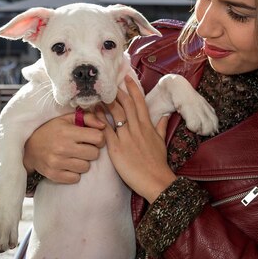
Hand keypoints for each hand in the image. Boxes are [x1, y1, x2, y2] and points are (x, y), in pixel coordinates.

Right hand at [23, 111, 105, 183]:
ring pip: (86, 167)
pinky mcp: (54, 174)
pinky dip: (74, 173)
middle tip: (83, 148)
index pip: (98, 137)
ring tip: (75, 156)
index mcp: (67, 132)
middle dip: (92, 151)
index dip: (99, 138)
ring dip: (83, 162)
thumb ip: (88, 118)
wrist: (29, 147)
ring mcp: (57, 163)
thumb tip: (104, 126)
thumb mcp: (67, 119)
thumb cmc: (52, 130)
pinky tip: (68, 165)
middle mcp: (63, 148)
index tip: (93, 138)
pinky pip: (75, 178)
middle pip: (94, 154)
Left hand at [99, 76, 175, 202]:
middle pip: (126, 105)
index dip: (132, 89)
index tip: (126, 79)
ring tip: (97, 94)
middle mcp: (137, 128)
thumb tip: (165, 116)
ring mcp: (126, 137)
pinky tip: (92, 114)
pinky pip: (105, 130)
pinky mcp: (116, 148)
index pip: (139, 102)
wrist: (155, 180)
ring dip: (106, 103)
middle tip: (108, 82)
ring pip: (115, 115)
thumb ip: (161, 127)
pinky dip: (99, 121)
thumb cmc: (158, 163)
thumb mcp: (162, 142)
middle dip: (117, 92)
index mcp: (147, 126)